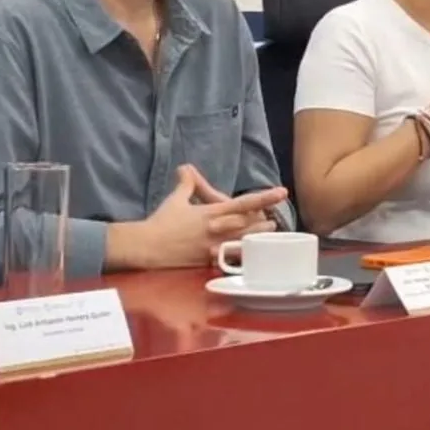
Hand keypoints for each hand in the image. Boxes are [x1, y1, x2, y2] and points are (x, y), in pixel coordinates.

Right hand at [136, 165, 284, 268]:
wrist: (147, 246)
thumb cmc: (162, 221)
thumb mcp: (176, 199)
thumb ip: (187, 184)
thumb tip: (185, 168)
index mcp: (212, 212)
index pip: (244, 203)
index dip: (265, 197)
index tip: (282, 192)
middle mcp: (217, 228)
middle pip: (250, 224)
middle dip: (265, 221)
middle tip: (273, 220)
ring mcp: (214, 246)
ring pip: (245, 242)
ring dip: (259, 238)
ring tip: (269, 236)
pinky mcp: (208, 261)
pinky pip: (231, 260)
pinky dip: (242, 257)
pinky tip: (252, 258)